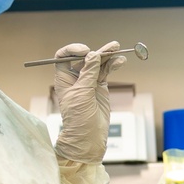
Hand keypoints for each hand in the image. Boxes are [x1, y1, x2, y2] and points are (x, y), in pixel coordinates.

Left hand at [53, 41, 125, 162]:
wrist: (88, 136)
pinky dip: (113, 65)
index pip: (64, 57)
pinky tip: (120, 61)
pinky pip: (106, 72)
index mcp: (64, 78)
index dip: (73, 50)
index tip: (85, 51)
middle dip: (97, 51)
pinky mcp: (100, 87)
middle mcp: (76, 78)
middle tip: (110, 47)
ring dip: (108, 56)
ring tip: (117, 48)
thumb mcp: (81, 93)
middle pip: (85, 58)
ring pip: (98, 64)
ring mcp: (89, 82)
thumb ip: (88, 73)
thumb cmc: (78, 118)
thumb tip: (93, 55)